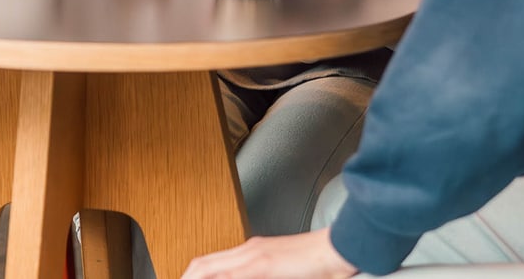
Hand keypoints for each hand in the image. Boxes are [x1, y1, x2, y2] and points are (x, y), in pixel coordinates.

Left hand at [181, 228, 356, 278]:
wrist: (338, 248)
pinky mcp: (263, 265)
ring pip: (210, 268)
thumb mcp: (281, 270)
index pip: (210, 263)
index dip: (192, 276)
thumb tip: (252, 277)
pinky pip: (231, 277)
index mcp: (252, 251)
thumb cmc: (317, 261)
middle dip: (186, 278)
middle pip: (202, 264)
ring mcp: (254, 255)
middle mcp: (249, 250)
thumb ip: (261, 275)